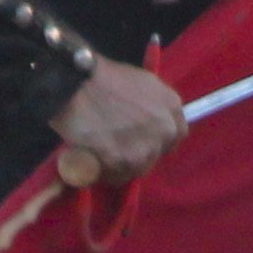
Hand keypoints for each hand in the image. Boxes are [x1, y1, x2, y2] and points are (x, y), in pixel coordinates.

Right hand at [51, 59, 184, 186]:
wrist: (76, 84)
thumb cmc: (104, 77)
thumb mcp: (142, 81)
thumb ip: (154, 103)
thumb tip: (151, 119)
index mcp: (171, 106)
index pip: (177, 134)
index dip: (159, 139)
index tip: (144, 139)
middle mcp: (164, 129)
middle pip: (157, 153)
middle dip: (140, 152)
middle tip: (118, 145)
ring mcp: (144, 148)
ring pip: (138, 168)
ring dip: (123, 164)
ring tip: (103, 154)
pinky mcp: (121, 162)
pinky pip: (117, 176)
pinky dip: (107, 172)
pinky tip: (95, 161)